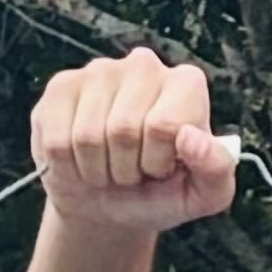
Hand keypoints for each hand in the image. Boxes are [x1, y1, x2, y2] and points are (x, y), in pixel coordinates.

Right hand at [31, 45, 238, 238]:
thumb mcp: (202, 195)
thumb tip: (191, 138)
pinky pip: (56, 140)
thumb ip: (216, 171)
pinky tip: (80, 160)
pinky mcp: (61, 86)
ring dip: (96, 170)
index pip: (163, 126)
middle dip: (125, 169)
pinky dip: (67, 167)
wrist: (110, 206)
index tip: (161, 168)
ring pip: (86, 136)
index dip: (157, 162)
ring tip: (108, 167)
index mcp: (187, 84)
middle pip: (122, 130)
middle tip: (132, 171)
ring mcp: (99, 70)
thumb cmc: (160, 194)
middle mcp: (144, 65)